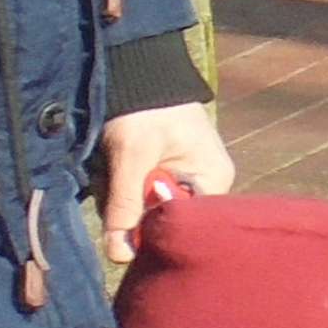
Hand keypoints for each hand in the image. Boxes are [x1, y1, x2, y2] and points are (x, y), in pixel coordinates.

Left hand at [99, 102, 236, 258]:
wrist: (137, 70)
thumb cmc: (145, 107)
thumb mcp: (132, 155)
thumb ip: (125, 204)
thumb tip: (120, 257)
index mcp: (213, 181)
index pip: (186, 228)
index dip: (152, 230)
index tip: (125, 215)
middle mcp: (205, 186)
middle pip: (163, 221)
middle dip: (133, 208)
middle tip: (117, 175)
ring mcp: (183, 180)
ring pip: (146, 211)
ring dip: (122, 197)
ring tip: (114, 164)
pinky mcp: (163, 175)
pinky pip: (139, 197)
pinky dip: (121, 187)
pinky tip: (115, 166)